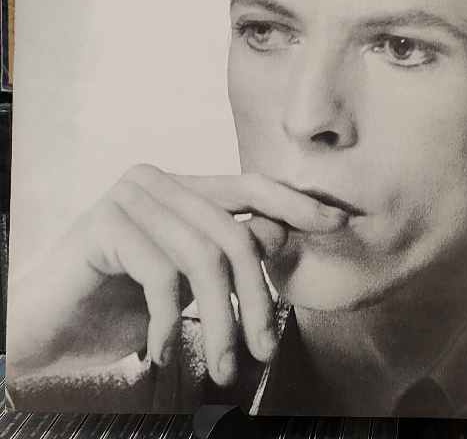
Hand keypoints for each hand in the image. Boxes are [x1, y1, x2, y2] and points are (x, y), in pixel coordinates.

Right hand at [7, 164, 347, 386]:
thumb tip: (279, 237)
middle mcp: (159, 180)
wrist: (46, 325)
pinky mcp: (104, 225)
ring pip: (204, 258)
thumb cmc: (122, 301)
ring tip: (221, 367)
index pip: (251, 186)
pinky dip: (166, 323)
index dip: (297, 204)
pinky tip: (157, 352)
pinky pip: (162, 276)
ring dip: (219, 322)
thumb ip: (227, 251)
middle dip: (257, 297)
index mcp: (184, 185)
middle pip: (234, 233)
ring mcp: (131, 198)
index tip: (339, 223)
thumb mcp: (187, 277)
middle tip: (263, 350)